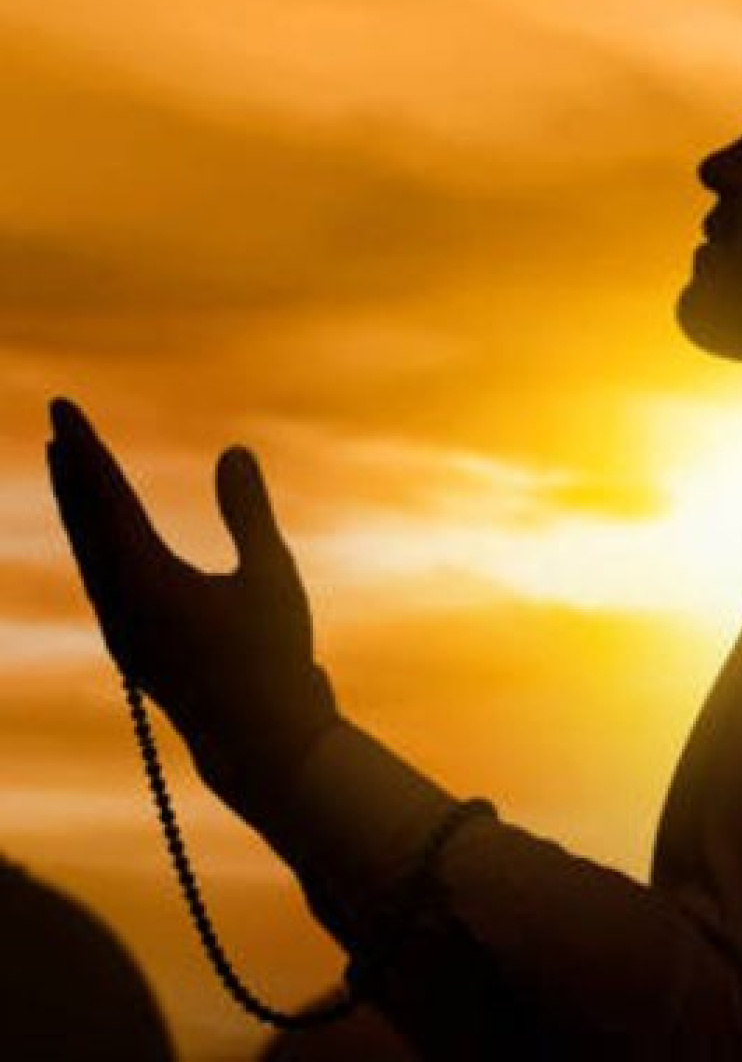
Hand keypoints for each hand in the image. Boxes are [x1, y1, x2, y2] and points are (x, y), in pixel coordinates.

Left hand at [46, 398, 337, 811]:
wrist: (262, 743)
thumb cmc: (274, 658)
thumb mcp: (271, 576)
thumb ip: (248, 513)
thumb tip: (232, 450)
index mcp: (145, 581)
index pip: (104, 496)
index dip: (85, 447)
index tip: (61, 408)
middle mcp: (120, 605)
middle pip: (83, 524)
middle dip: (72, 473)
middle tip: (58, 428)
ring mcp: (124, 631)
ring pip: (89, 555)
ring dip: (80, 509)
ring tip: (72, 474)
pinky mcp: (138, 648)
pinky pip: (104, 580)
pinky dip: (98, 543)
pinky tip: (108, 542)